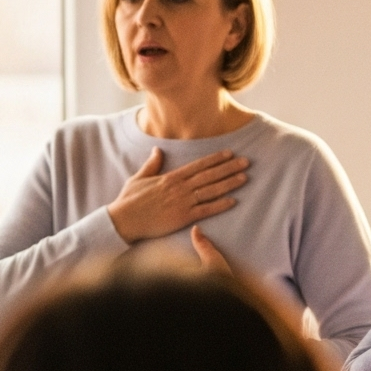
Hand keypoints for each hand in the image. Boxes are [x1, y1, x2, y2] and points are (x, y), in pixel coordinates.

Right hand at [109, 144, 249, 244]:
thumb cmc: (130, 200)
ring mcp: (183, 202)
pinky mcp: (183, 217)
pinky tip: (233, 201)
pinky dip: (220, 205)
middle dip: (229, 168)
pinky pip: (206, 210)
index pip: (198, 165)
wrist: (124, 220)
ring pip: (211, 191)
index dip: (215, 159)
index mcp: (171, 177)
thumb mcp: (139, 177)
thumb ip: (152, 164)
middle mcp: (180, 187)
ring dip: (229, 183)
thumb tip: (158, 150)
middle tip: (246, 162)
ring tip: (244, 177)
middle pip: (209, 175)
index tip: (230, 153)